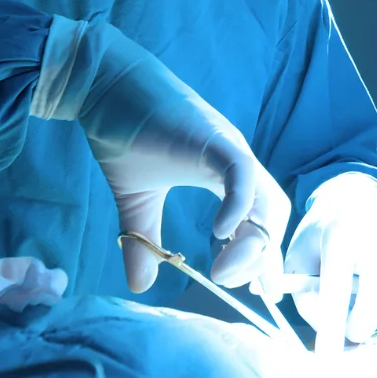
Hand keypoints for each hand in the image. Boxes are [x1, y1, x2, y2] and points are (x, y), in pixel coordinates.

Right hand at [60, 22, 291, 292]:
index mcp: (227, 175)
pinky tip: (221, 233)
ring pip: (266, 199)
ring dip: (254, 242)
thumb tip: (140, 284)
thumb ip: (143, 240)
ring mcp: (229, 150)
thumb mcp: (135, 201)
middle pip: (273, 214)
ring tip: (226, 270)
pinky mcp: (214, 140)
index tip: (249, 289)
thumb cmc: (124, 135)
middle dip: (260, 258)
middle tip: (229, 282)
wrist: (103, 88)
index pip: (262, 219)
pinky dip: (239, 206)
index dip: (261, 256)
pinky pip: (241, 175)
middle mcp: (237, 164)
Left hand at [285, 172, 376, 352]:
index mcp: (340, 234)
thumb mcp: (298, 259)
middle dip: (359, 324)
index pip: (337, 287)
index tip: (327, 354)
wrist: (355, 197)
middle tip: (349, 330)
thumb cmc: (321, 235)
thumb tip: (328, 330)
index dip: (331, 324)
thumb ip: (304, 296)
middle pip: (376, 300)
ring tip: (362, 292)